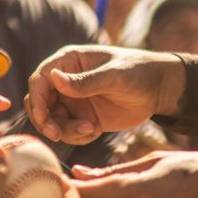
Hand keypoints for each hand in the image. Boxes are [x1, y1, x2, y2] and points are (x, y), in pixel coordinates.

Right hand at [24, 45, 185, 144]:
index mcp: (69, 61)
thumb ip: (85, 81)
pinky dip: (77, 136)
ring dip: (65, 130)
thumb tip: (53, 77)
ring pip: (52, 120)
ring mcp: (73, 100)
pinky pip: (68, 131)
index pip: (40, 80)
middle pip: (40, 102)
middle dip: (44, 120)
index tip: (43, 119)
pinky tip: (96, 131)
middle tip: (57, 134)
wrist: (160, 90)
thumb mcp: (114, 76)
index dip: (37, 99)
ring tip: (90, 129)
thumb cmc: (138, 72)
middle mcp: (66, 81)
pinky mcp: (82, 117)